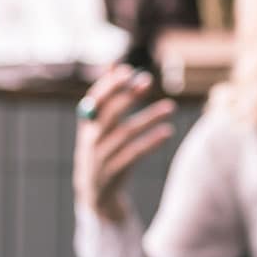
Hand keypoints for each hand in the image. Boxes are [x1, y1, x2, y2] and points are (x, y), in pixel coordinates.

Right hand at [73, 64, 176, 221]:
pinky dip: (151, 142)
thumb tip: (115, 64)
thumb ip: (110, 96)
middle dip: (128, 96)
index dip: (110, 84)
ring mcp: (101, 156)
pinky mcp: (114, 172)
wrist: (96, 192)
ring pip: (125, 134)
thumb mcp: (102, 124)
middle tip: (148, 81)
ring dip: (148, 118)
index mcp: (86, 124)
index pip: (95, 100)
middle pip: (109, 114)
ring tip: (170, 107)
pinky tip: (167, 132)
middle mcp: (90, 138)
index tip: (128, 70)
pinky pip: (134, 154)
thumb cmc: (103, 149)